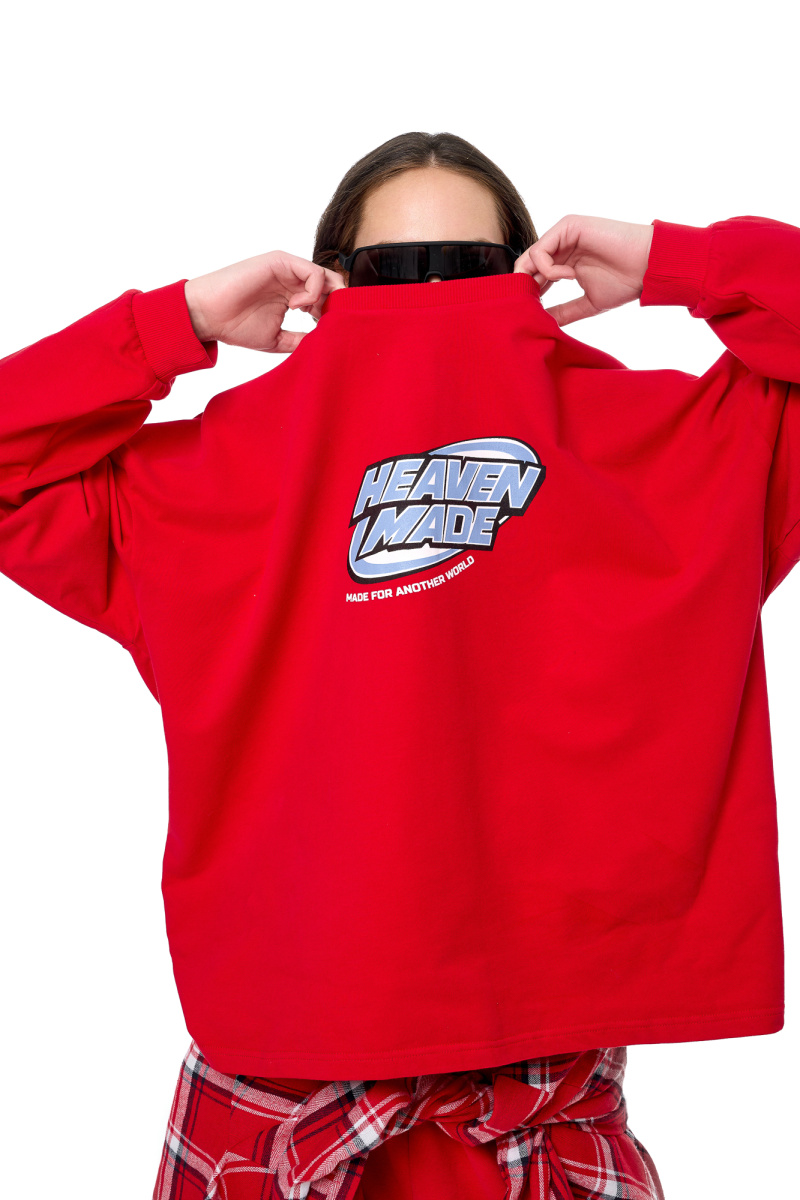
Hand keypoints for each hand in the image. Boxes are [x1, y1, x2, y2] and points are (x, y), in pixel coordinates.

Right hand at [184, 251, 345, 352]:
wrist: (208, 315)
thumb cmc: (235, 327)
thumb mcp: (276, 340)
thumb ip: (299, 340)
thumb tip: (323, 346)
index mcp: (293, 296)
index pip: (326, 298)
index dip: (334, 314)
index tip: (329, 331)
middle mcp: (292, 281)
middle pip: (331, 284)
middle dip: (337, 303)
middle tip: (330, 321)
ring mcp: (287, 270)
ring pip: (325, 275)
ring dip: (326, 297)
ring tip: (310, 314)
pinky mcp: (280, 262)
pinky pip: (312, 271)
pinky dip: (313, 290)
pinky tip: (298, 306)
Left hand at [514, 215, 654, 325]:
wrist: (648, 266)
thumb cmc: (626, 282)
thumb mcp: (588, 303)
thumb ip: (564, 312)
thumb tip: (542, 325)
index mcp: (564, 262)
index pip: (533, 276)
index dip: (528, 295)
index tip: (534, 313)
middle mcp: (561, 247)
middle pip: (525, 266)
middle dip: (525, 288)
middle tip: (535, 305)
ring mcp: (564, 235)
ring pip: (529, 258)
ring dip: (539, 278)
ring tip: (561, 284)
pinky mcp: (568, 227)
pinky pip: (541, 250)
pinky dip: (549, 268)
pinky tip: (569, 275)